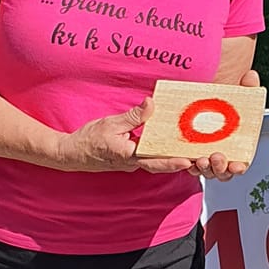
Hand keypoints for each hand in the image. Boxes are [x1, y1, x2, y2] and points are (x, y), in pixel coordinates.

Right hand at [57, 96, 193, 174]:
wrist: (71, 154)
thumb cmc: (88, 139)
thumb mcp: (110, 123)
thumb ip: (133, 116)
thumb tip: (151, 104)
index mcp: (127, 155)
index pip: (153, 160)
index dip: (171, 161)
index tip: (187, 161)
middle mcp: (131, 164)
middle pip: (159, 164)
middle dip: (178, 161)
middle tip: (197, 156)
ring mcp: (130, 164)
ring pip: (154, 162)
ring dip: (170, 158)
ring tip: (188, 150)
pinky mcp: (128, 162)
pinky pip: (147, 158)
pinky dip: (158, 154)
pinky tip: (167, 145)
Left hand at [189, 67, 262, 180]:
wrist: (193, 105)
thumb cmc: (219, 107)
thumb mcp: (233, 96)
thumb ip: (246, 88)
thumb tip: (251, 76)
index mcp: (235, 148)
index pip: (239, 164)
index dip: (238, 167)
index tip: (237, 165)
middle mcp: (219, 157)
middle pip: (221, 172)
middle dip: (220, 168)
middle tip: (217, 156)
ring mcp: (203, 158)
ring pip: (205, 171)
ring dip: (204, 168)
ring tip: (201, 158)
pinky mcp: (186, 156)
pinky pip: (187, 166)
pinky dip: (187, 165)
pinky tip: (186, 160)